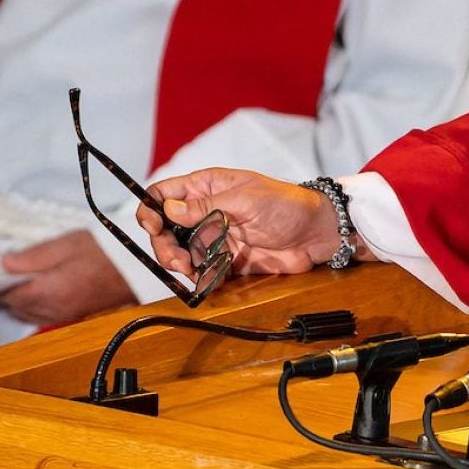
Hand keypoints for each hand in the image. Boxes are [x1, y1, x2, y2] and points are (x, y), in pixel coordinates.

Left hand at [0, 229, 134, 325]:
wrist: (138, 268)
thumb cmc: (107, 252)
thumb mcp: (67, 244)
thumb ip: (33, 256)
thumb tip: (5, 263)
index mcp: (50, 292)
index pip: (7, 295)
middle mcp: (54, 310)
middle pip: (14, 308)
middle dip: (4, 292)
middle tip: (1, 272)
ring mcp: (64, 315)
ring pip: (25, 314)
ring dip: (17, 300)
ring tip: (17, 279)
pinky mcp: (72, 315)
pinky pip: (40, 315)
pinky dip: (31, 305)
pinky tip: (34, 288)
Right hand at [137, 168, 342, 278]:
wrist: (317, 234)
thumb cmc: (287, 205)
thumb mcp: (246, 199)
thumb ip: (207, 206)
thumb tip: (169, 208)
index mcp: (206, 188)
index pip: (164, 194)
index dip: (151, 209)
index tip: (152, 225)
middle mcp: (206, 213)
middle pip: (166, 228)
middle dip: (163, 245)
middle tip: (176, 259)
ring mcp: (215, 237)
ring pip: (181, 252)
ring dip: (179, 263)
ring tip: (190, 270)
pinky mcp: (227, 260)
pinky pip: (203, 271)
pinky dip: (200, 278)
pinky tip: (207, 280)